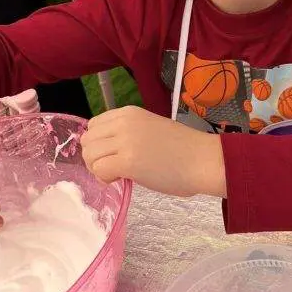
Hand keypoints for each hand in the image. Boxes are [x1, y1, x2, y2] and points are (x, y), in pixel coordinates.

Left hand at [81, 106, 225, 197]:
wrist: (204, 160)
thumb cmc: (184, 149)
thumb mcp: (150, 129)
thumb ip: (127, 133)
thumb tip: (108, 149)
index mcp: (128, 112)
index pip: (94, 125)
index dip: (99, 144)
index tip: (114, 155)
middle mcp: (123, 122)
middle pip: (88, 140)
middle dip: (95, 158)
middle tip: (113, 169)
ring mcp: (125, 141)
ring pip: (90, 155)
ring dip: (98, 169)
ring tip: (118, 174)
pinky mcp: (128, 161)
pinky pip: (99, 169)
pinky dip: (105, 178)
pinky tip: (122, 179)